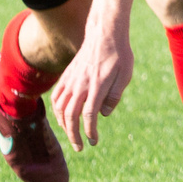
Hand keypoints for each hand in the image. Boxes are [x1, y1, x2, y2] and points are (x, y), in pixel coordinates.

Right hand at [48, 23, 132, 150]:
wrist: (104, 34)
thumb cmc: (119, 55)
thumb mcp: (125, 75)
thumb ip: (115, 96)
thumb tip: (104, 114)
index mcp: (96, 86)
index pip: (88, 115)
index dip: (89, 131)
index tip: (93, 141)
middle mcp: (80, 85)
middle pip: (70, 116)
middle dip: (73, 135)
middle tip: (80, 147)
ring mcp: (71, 80)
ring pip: (60, 108)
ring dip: (64, 124)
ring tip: (72, 134)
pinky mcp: (66, 76)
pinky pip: (56, 96)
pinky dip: (57, 110)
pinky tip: (63, 117)